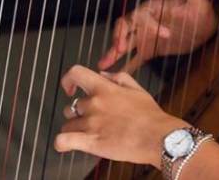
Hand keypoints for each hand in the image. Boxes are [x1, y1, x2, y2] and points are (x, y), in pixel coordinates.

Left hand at [55, 65, 185, 167]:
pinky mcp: (89, 142)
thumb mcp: (137, 89)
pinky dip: (61, 143)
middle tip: (89, 120)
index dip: (68, 80)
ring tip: (88, 134)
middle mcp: (94, 103)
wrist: (157, 137)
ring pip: (68, 125)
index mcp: (105, 88)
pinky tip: (67, 144)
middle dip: (77, 114)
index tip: (70, 89)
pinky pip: (62, 141)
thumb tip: (103, 74)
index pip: (76, 74)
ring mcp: (90, 123)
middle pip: (71, 106)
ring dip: (75, 129)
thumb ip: (119, 78)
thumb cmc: (150, 115)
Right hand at [98, 0, 217, 72]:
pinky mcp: (150, 49)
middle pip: (126, 26)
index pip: (144, 14)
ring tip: (103, 64)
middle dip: (120, 37)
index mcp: (154, 7)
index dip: (151, 24)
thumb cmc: (201, 11)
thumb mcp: (198, 1)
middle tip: (119, 49)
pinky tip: (114, 75)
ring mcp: (146, 35)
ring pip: (126, 43)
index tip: (166, 34)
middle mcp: (146, 20)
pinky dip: (126, 65)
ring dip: (114, 52)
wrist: (205, 27)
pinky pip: (135, 58)